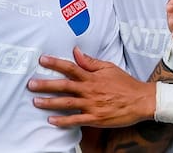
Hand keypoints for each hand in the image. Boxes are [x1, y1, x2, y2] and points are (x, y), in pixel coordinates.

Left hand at [28, 47, 153, 127]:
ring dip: (50, 102)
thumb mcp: (108, 67)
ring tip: (35, 101)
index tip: (41, 60)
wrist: (141, 101)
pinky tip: (51, 120)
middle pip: (64, 86)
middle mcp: (89, 90)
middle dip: (46, 85)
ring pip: (67, 103)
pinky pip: (76, 120)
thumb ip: (90, 61)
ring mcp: (92, 105)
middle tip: (31, 84)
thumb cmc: (124, 83)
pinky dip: (63, 121)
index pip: (70, 67)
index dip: (55, 63)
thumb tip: (76, 51)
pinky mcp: (95, 119)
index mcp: (92, 76)